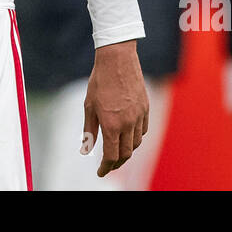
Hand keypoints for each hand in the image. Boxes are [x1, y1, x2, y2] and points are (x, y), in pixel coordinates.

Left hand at [83, 40, 147, 176]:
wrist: (117, 59)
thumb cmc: (99, 81)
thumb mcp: (89, 106)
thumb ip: (89, 130)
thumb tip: (86, 150)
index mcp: (111, 124)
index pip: (111, 156)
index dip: (106, 168)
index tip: (101, 172)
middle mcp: (127, 123)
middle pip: (125, 154)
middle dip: (116, 163)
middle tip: (108, 166)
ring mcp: (139, 116)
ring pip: (136, 143)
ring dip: (127, 151)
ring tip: (118, 152)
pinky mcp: (146, 108)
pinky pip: (143, 130)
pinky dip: (136, 138)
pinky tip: (128, 136)